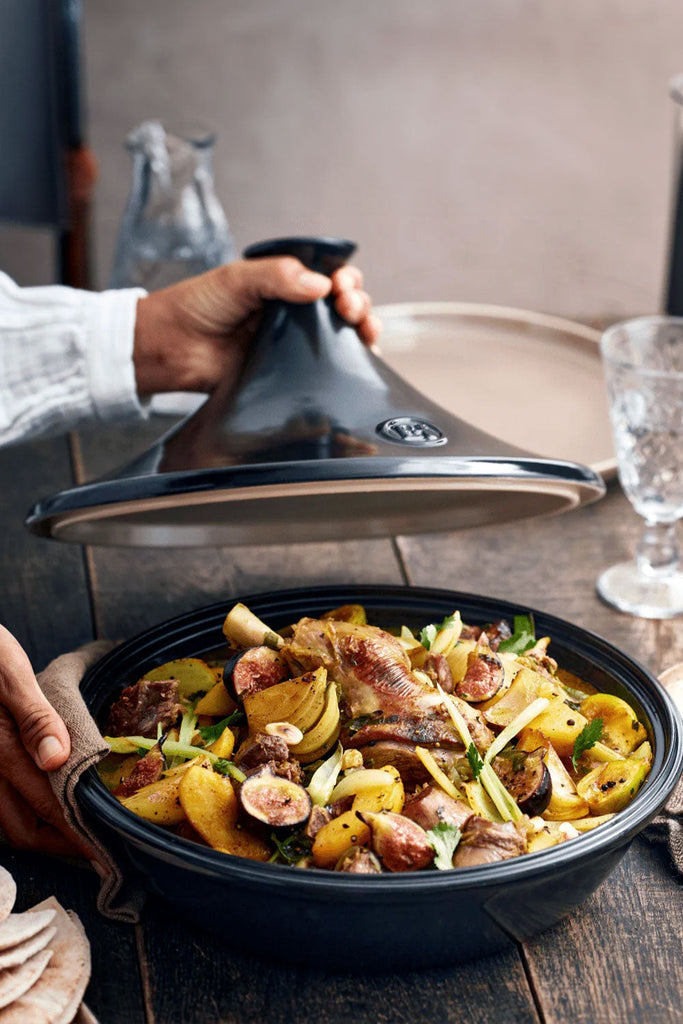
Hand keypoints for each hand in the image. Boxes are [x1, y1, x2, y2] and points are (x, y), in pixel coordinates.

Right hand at [0, 626, 93, 857]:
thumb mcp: (9, 673)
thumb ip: (34, 715)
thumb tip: (56, 758)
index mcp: (0, 748)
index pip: (46, 805)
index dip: (76, 833)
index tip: (104, 850)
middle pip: (22, 829)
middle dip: (61, 845)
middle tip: (99, 852)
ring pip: (8, 822)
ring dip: (43, 835)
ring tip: (79, 839)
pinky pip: (1, 805)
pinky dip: (25, 815)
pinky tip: (50, 811)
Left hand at [132, 256, 381, 397]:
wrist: (171, 348)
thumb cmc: (197, 307)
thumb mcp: (237, 279)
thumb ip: (279, 276)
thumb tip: (321, 286)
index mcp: (285, 284)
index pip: (329, 276)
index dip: (345, 279)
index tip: (341, 285)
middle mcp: (294, 313)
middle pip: (344, 306)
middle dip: (358, 304)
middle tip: (348, 309)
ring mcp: (294, 344)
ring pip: (343, 337)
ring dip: (363, 331)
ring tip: (363, 332)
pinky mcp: (289, 374)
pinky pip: (327, 371)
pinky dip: (352, 366)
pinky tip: (363, 362)